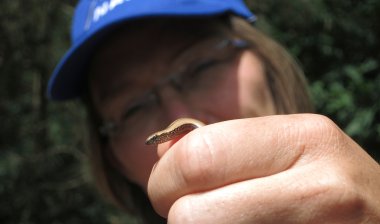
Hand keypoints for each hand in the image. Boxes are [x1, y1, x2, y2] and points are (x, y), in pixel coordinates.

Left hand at [148, 114, 379, 222]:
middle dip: (177, 214)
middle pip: (191, 213)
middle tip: (191, 212)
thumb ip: (225, 148)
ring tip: (229, 221)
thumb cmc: (325, 184)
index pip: (198, 156)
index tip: (168, 189)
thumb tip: (163, 154)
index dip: (166, 179)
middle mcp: (322, 186)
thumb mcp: (286, 150)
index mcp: (304, 138)